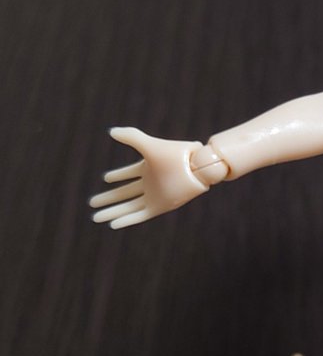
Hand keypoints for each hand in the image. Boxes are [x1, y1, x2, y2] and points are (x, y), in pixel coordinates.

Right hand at [90, 127, 207, 228]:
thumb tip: (111, 131)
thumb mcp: (149, 145)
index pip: (129, 173)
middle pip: (125, 193)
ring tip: (95, 217)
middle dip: (108, 199)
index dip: (118, 176)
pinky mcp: (159, 207)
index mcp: (149, 168)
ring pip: (129, 207)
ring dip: (113, 211)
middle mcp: (150, 183)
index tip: (106, 179)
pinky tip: (112, 224)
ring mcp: (154, 196)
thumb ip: (131, 137)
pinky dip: (126, 220)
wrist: (196, 169)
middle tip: (92, 203)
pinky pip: (139, 216)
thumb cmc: (176, 155)